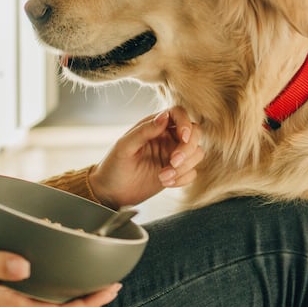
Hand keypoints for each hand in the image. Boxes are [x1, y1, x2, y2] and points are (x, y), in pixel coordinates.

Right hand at [0, 238, 119, 306]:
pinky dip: (53, 275)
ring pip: (49, 297)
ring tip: (93, 271)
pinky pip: (36, 285)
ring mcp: (6, 294)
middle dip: (88, 297)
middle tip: (113, 280)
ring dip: (72, 287)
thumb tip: (26, 266)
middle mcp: (11, 302)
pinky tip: (59, 258)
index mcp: (7, 302)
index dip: (87, 305)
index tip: (109, 289)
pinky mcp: (2, 282)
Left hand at [89, 107, 204, 207]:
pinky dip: (183, 178)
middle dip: (187, 149)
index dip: (185, 123)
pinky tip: (166, 183)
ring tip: (163, 177)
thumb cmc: (113, 166)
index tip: (183, 138)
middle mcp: (166, 137)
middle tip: (173, 162)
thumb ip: (144, 131)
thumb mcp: (124, 146)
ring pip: (196, 153)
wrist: (111, 192)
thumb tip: (164, 116)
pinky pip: (193, 172)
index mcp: (153, 125)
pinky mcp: (176, 172)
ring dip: (184, 167)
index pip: (178, 113)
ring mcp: (173, 154)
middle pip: (194, 133)